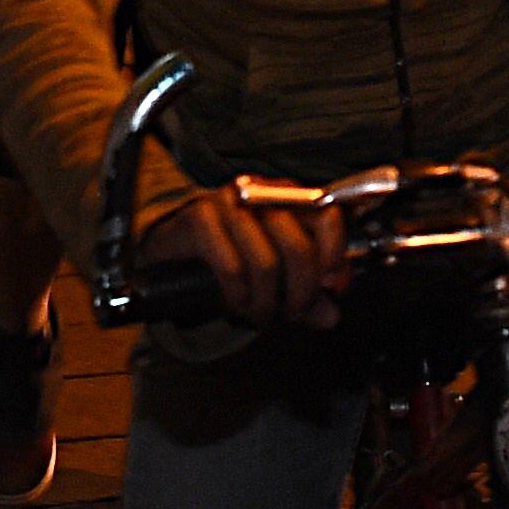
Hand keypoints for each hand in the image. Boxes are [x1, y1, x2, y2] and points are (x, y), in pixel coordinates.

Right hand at [143, 179, 349, 328]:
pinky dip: (237, 296)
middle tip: (291, 314)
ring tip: (260, 315)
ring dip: (266, 303)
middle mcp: (262, 193)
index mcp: (289, 198)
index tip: (330, 288)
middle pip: (299, 248)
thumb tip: (330, 315)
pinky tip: (235, 302)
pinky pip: (231, 268)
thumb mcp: (278, 277)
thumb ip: (308, 293)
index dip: (335, 258)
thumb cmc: (231, 257)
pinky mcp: (200, 218)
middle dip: (300, 294)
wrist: (173, 249)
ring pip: (266, 263)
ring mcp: (230, 203)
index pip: (329, 217)